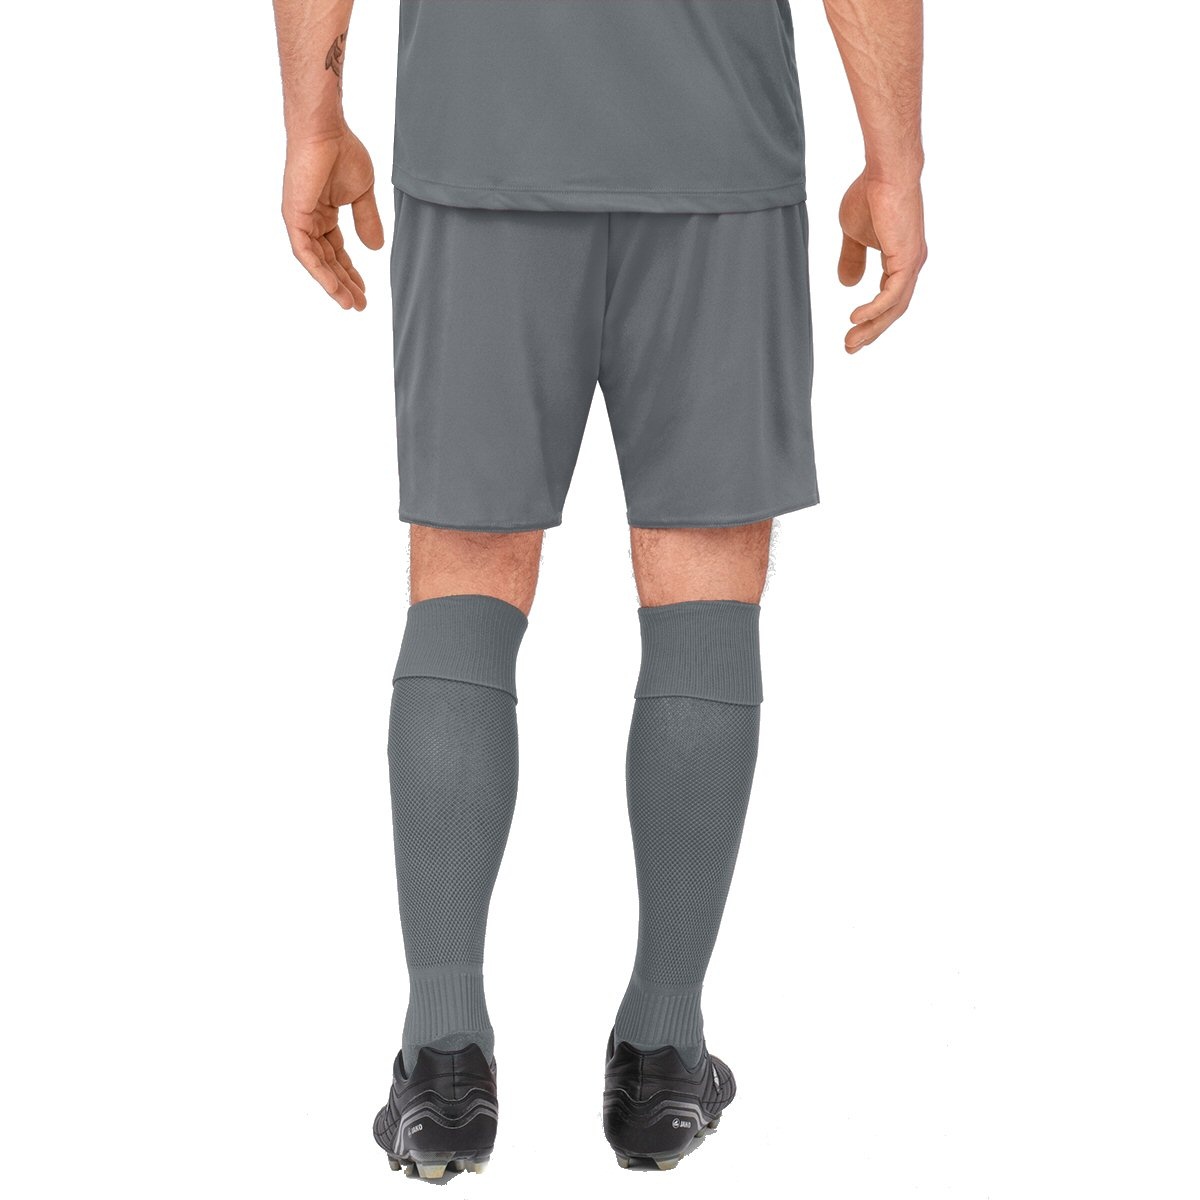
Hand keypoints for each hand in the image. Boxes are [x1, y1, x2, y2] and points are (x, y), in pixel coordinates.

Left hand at [282, 128, 384, 310]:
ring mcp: (299, 219)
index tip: (364, 291)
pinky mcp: (294, 216)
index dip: (350, 272)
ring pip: (316, 262)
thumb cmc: (342, 152)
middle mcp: (309, 220)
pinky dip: (319, 271)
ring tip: (348, 303)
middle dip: (343, 284)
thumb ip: (367, 220)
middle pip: (327, 261)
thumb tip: (375, 249)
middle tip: (358, 305)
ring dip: (332, 284)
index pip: (336, 251)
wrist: (326, 131)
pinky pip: (305, 252)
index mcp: (323, 214)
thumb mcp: (362, 194)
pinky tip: (334, 288)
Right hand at [838, 172, 926, 352]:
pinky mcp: (907, 260)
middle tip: (850, 348)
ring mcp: (911, 263)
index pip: (888, 298)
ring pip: (893, 308)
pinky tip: (856, 319)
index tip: (851, 333)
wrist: (885, 173)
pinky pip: (891, 296)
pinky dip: (874, 310)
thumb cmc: (870, 195)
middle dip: (871, 331)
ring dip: (872, 328)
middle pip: (893, 309)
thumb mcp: (853, 234)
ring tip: (851, 342)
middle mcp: (911, 264)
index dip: (871, 318)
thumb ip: (852, 259)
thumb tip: (847, 284)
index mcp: (901, 259)